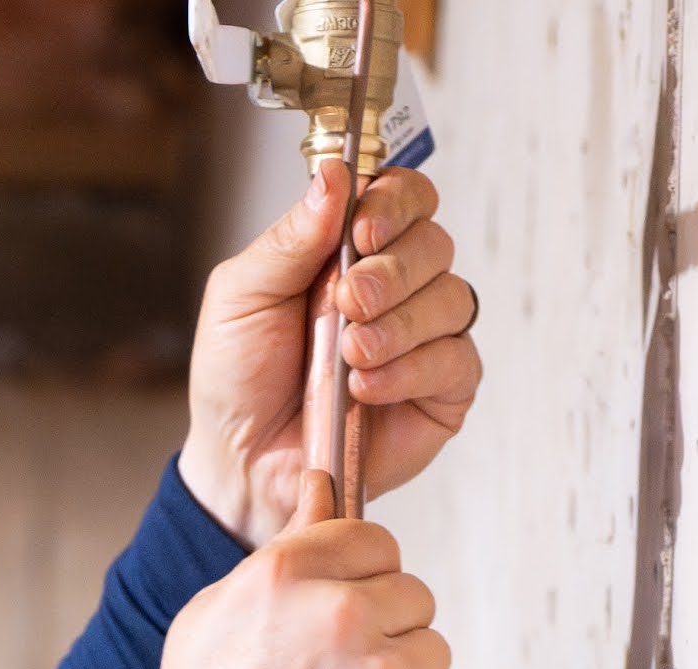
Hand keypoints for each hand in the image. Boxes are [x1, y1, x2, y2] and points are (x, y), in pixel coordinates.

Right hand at [125, 499, 456, 668]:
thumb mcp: (210, 624)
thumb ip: (277, 557)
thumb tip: (320, 489)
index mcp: (284, 578)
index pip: (372, 540)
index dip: (362, 578)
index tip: (346, 614)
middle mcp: (340, 616)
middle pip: (411, 593)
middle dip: (383, 633)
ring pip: (431, 651)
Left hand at [178, 162, 484, 547]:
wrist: (242, 463)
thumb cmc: (239, 381)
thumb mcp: (241, 295)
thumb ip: (289, 238)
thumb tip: (334, 175)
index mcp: (351, 250)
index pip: (404, 196)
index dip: (394, 203)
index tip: (360, 232)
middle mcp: (397, 287)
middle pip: (434, 242)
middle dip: (391, 271)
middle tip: (346, 304)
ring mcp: (424, 339)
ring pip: (452, 299)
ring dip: (399, 324)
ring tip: (349, 356)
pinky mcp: (440, 393)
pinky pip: (457, 362)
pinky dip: (412, 370)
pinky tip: (366, 388)